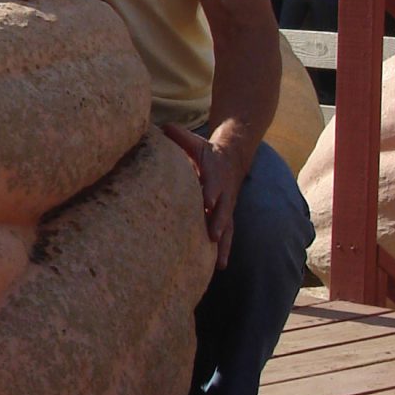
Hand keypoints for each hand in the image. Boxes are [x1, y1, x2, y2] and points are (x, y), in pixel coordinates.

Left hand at [162, 123, 246, 269]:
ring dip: (224, 245)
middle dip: (218, 222)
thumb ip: (179, 136)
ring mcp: (226, 206)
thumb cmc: (206, 151)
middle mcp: (223, 193)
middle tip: (213, 235)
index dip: (212, 190)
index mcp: (215, 174)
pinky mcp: (225, 216)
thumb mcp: (194, 141)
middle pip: (223, 209)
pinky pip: (227, 235)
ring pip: (228, 227)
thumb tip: (161, 127)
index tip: (208, 200)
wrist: (232, 157)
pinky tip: (220, 267)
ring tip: (220, 263)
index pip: (214, 182)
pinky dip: (224, 250)